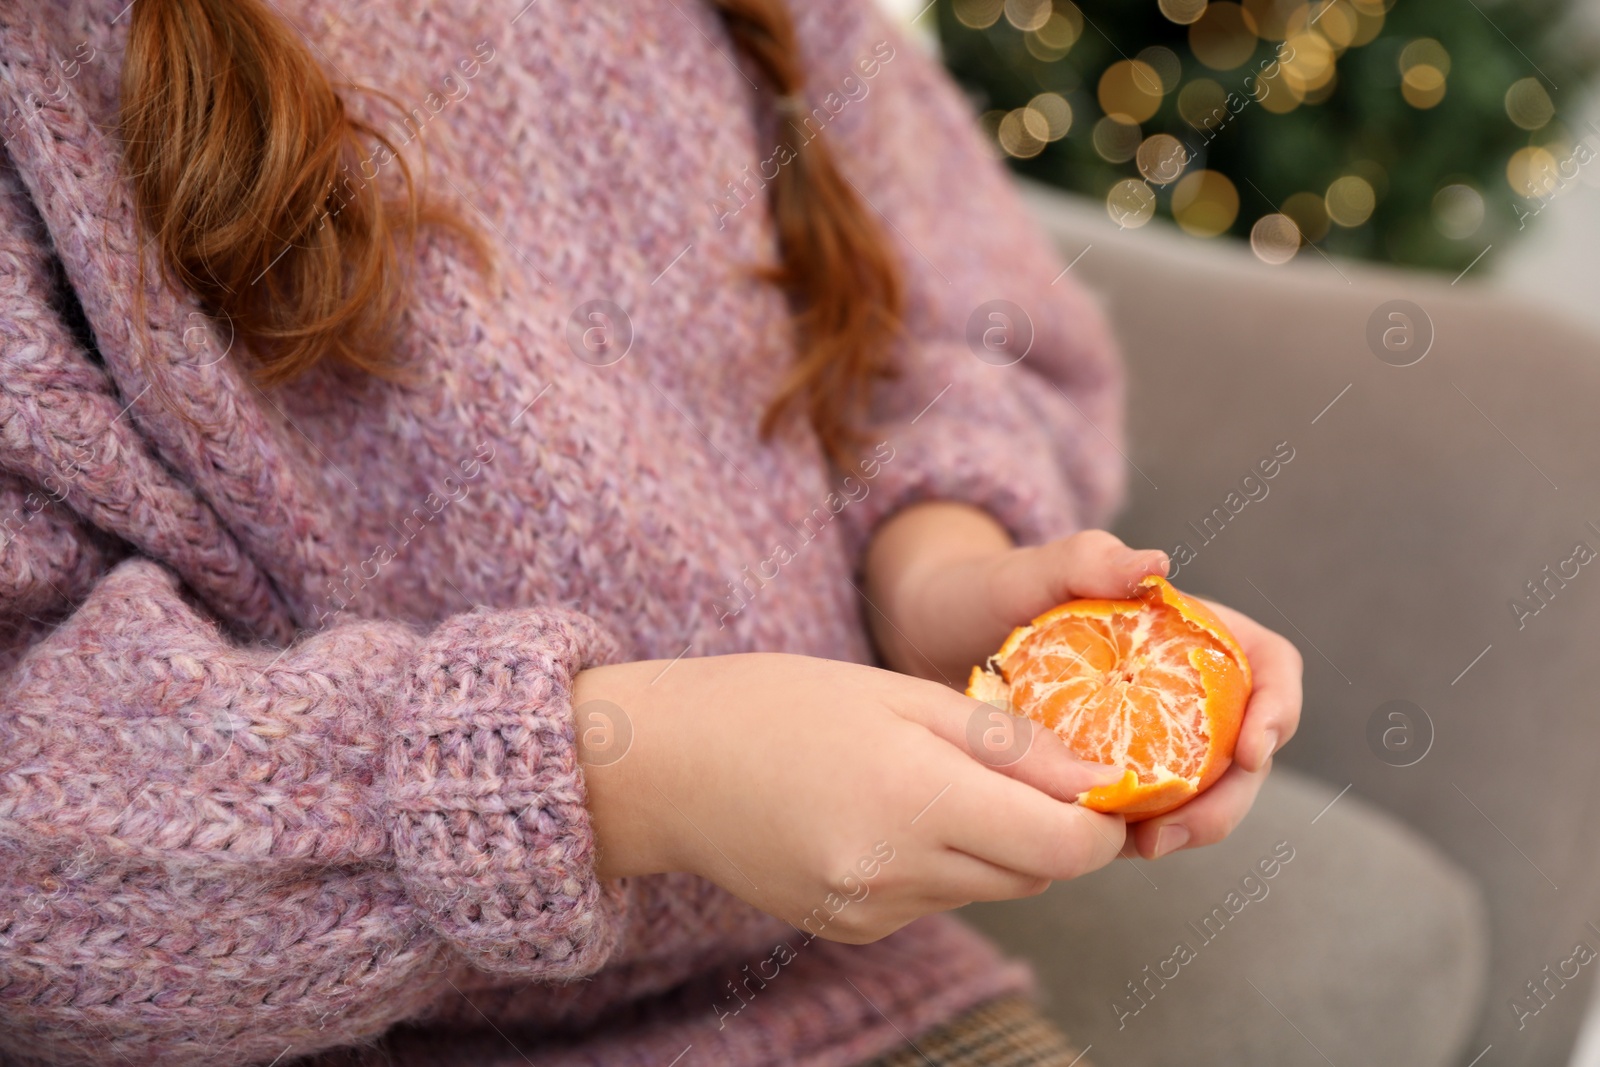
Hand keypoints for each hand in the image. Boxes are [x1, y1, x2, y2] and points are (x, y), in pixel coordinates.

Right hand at [572, 652, 1127, 942]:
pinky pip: (937, 900)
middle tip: (1022, 767)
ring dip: (997, 843)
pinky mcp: (853, 930)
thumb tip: (1100, 780)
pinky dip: (942, 862)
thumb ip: (1010, 742)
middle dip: (1051, 827)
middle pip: (1035, 874)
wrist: (667, 765)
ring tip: (939, 779)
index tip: (1103, 783)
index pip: (1062, 845)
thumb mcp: (902, 693)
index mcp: (913, 795)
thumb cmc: (780, 704)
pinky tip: (891, 813)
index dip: (1101, 821)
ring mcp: (871, 911)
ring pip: (990, 890)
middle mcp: (895, 870)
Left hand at [862, 502, 1301, 857]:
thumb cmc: (986, 589)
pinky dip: (1142, 833)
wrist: (928, 635)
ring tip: (1148, 847)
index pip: (1265, 664)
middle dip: (1231, 796)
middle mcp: (1177, 684)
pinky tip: (1110, 846)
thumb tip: (1158, 564)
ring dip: (1194, 826)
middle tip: (1183, 829)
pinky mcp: (1108, 771)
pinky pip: (1147, 810)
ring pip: (1204, 789)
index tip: (1253, 749)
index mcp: (1182, 630)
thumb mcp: (1030, 569)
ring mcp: (1146, 731)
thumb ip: (1088, 558)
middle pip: (1244, 746)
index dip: (1279, 706)